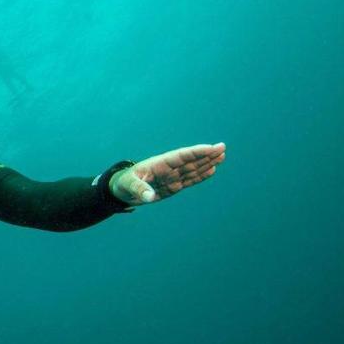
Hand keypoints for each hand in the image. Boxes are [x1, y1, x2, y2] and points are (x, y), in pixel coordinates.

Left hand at [110, 142, 225, 204]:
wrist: (121, 190)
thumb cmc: (123, 184)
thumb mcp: (128, 186)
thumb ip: (139, 190)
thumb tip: (149, 197)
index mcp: (158, 164)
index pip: (180, 156)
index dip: (195, 152)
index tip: (210, 147)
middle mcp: (168, 169)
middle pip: (190, 160)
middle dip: (206, 154)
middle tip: (222, 147)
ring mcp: (172, 177)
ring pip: (193, 168)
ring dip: (207, 162)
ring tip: (222, 156)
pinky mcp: (173, 186)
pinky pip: (190, 179)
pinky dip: (201, 175)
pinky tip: (212, 169)